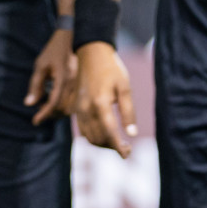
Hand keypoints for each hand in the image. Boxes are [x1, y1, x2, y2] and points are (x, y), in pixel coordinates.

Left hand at [23, 28, 77, 124]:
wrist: (66, 41)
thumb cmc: (51, 52)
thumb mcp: (40, 67)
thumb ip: (35, 85)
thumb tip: (28, 104)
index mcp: (63, 80)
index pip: (54, 103)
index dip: (44, 114)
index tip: (35, 121)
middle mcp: (71, 85)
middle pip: (61, 108)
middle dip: (49, 113)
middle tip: (36, 110)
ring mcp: (75, 85)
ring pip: (67, 106)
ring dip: (54, 109)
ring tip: (41, 103)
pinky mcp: (75, 85)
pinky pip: (69, 100)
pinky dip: (59, 104)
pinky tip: (49, 98)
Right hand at [75, 42, 135, 157]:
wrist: (90, 53)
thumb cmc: (111, 68)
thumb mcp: (125, 87)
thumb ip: (128, 111)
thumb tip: (132, 134)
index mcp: (100, 104)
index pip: (109, 134)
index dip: (119, 148)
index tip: (128, 153)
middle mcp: (86, 109)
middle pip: (99, 139)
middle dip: (112, 146)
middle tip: (127, 147)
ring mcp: (78, 109)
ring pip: (89, 137)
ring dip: (103, 144)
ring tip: (117, 142)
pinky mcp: (74, 108)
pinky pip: (83, 130)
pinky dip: (94, 136)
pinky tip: (105, 133)